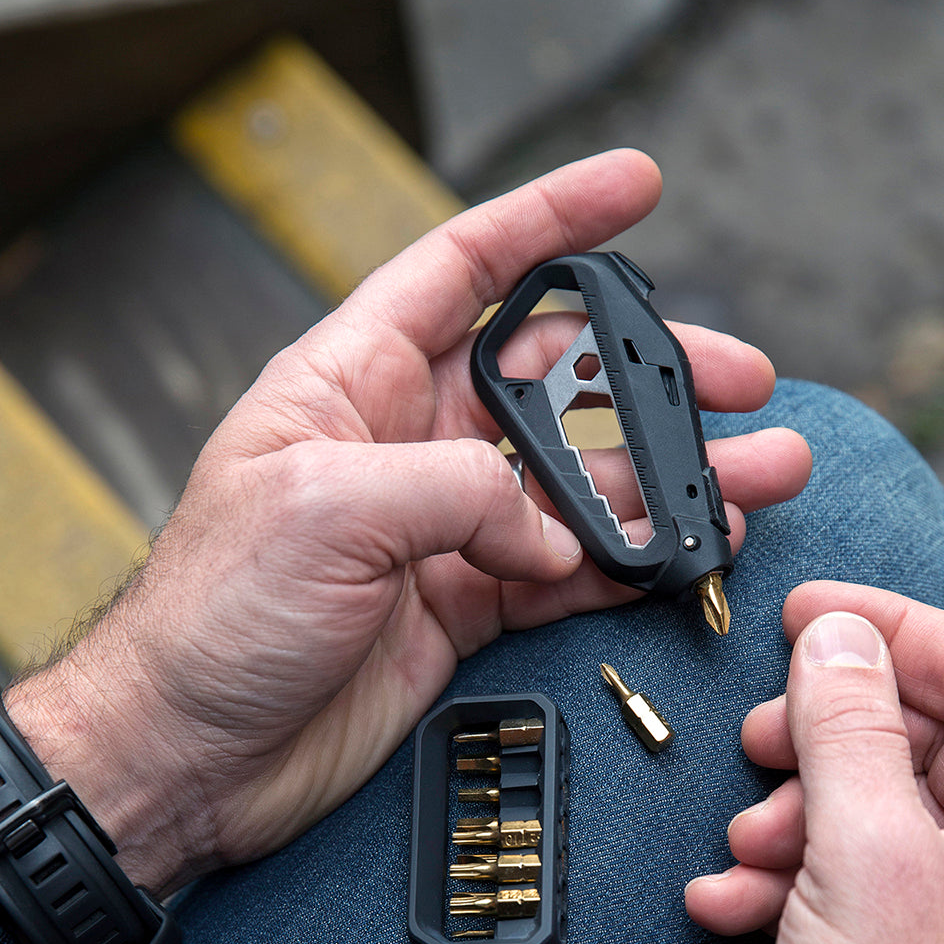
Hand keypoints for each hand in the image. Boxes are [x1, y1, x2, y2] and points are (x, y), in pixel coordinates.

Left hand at [5, 149, 810, 897]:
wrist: (189, 753)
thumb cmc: (214, 618)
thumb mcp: (325, 510)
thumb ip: (460, 491)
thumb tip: (553, 533)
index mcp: (356, 382)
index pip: (468, 269)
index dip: (552, 220)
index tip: (633, 190)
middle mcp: (410, 443)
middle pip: (557, 380)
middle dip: (653, 371)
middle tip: (738, 379)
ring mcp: (446, 526)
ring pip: (583, 483)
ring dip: (672, 479)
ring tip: (755, 477)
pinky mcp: (467, 601)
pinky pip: (572, 569)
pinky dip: (634, 563)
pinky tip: (691, 553)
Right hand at [686, 582, 943, 943]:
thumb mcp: (863, 854)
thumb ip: (849, 726)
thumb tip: (837, 635)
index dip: (896, 628)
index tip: (810, 615)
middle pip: (927, 735)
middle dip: (828, 733)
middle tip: (761, 736)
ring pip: (882, 803)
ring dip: (797, 811)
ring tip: (745, 846)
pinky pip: (861, 870)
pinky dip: (794, 874)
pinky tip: (734, 902)